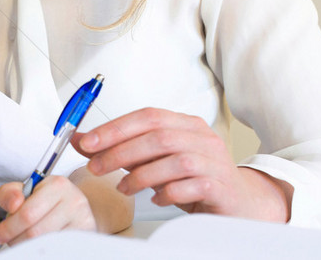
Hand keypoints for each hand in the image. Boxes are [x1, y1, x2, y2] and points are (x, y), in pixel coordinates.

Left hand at [0, 175, 95, 247]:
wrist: (74, 207)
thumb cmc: (47, 199)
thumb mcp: (26, 190)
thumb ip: (10, 193)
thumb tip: (14, 204)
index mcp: (58, 185)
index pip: (27, 213)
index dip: (9, 227)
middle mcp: (75, 202)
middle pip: (35, 232)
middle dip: (15, 239)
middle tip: (8, 240)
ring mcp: (84, 222)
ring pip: (45, 244)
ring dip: (27, 246)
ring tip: (23, 240)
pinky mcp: (85, 238)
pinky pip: (57, 251)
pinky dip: (42, 250)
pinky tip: (36, 245)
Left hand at [75, 107, 291, 221]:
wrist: (239, 203)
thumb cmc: (193, 179)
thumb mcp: (153, 160)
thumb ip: (120, 148)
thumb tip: (82, 140)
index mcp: (185, 124)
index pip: (147, 116)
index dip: (115, 127)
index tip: (88, 142)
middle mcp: (202, 137)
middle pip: (157, 136)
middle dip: (120, 151)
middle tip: (96, 167)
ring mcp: (214, 161)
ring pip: (173, 160)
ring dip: (140, 174)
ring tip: (123, 188)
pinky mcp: (221, 186)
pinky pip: (190, 186)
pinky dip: (167, 192)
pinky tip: (155, 198)